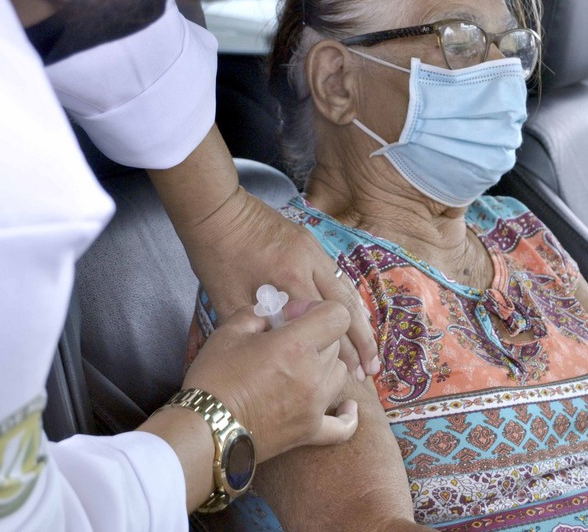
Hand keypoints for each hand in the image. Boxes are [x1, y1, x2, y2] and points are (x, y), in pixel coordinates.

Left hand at [145, 125, 377, 378]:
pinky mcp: (310, 243)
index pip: (325, 322)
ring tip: (370, 350)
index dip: (342, 352)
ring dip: (360, 322)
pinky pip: (338, 277)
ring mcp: (314, 250)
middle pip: (348, 308)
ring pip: (348, 291)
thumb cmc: (217, 256)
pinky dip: (349, 301)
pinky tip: (355, 317)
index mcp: (289, 278)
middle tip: (371, 370)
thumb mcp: (230, 299)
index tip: (352, 376)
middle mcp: (310, 262)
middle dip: (362, 342)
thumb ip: (259, 326)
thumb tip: (281, 351)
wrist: (216, 210)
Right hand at [181, 300, 357, 461]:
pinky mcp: (311, 431)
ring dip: (325, 366)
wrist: (204, 430)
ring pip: (340, 374)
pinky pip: (343, 425)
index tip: (294, 316)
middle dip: (316, 336)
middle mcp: (314, 373)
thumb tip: (277, 314)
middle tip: (286, 342)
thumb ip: (258, 313)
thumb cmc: (214, 377)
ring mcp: (316, 405)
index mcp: (296, 344)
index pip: (337, 315)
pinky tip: (347, 407)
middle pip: (335, 343)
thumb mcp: (229, 331)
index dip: (318, 309)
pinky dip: (347, 415)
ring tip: (298, 368)